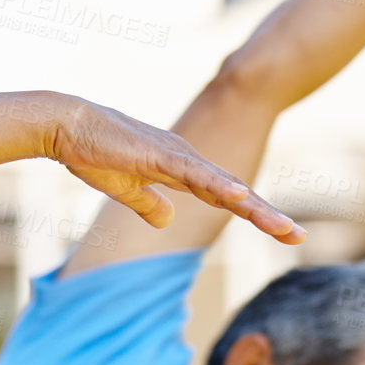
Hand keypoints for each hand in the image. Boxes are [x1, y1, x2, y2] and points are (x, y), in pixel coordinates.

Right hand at [52, 101, 305, 244]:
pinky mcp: (160, 154)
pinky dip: (218, 185)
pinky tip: (240, 196)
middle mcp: (189, 162)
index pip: (227, 197)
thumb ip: (149, 204)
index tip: (284, 233)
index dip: (256, 215)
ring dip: (254, 207)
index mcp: (183, 171)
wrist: (67, 126)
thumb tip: (168, 220)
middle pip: (235, 194)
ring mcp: (177, 156)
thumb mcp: (126, 189)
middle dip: (267, 216)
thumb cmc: (93, 152)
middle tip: (298, 238)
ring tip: (282, 228)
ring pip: (224, 186)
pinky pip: (194, 174)